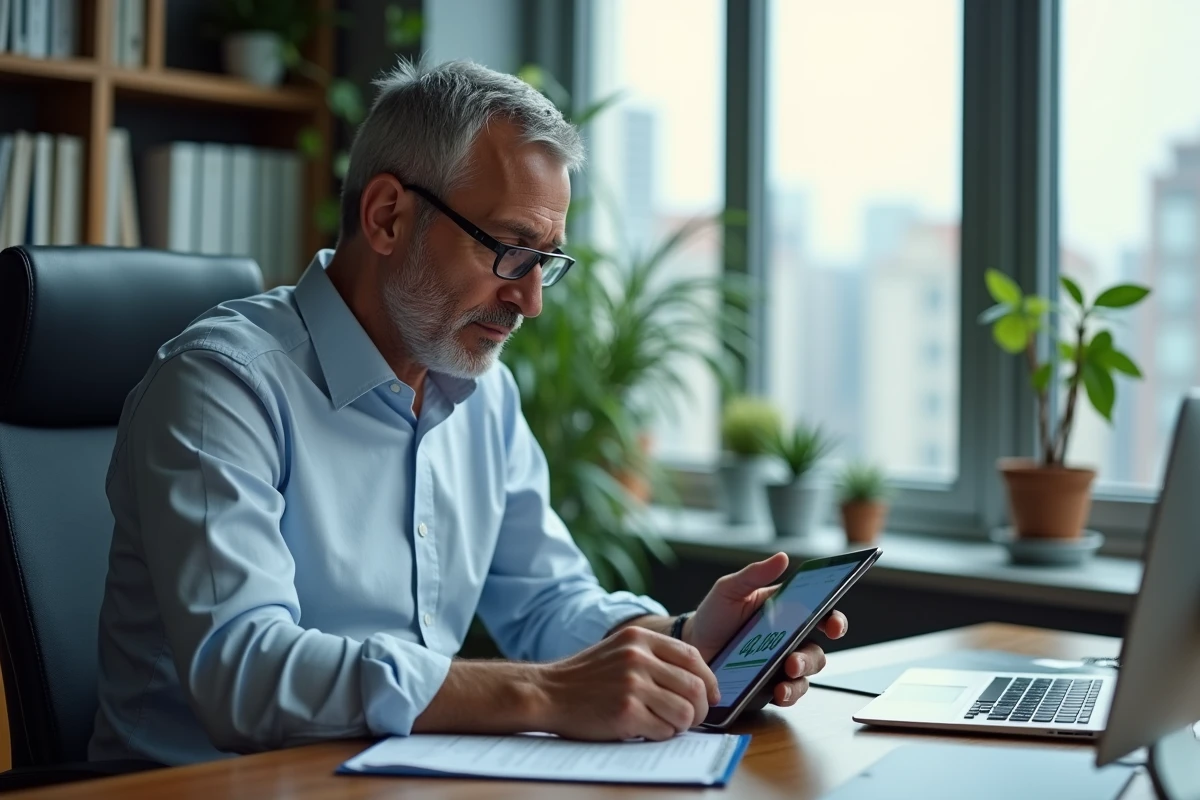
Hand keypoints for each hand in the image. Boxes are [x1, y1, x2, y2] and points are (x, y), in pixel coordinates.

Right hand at [532, 626, 719, 740]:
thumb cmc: (587, 677)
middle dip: (700, 709)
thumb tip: (699, 680)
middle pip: (695, 686)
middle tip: (691, 719)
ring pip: (685, 712)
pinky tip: (644, 730)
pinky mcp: (626, 712)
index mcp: (640, 637)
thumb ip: (655, 657)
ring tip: (665, 724)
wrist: (547, 692)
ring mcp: (632, 684)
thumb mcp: (620, 649)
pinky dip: (660, 735)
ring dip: (681, 725)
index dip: (709, 680)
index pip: (693, 656)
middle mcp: (638, 657)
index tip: (710, 696)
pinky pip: (664, 730)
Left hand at [686, 552, 848, 707]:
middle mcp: (790, 639)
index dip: (834, 620)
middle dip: (811, 657)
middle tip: (794, 659)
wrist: (693, 647)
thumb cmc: (714, 614)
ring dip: (801, 676)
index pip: (820, 614)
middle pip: (817, 649)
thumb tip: (783, 557)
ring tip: (785, 676)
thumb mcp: (730, 589)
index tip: (833, 625)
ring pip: (807, 673)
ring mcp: (782, 664)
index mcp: (787, 612)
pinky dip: (789, 694)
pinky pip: (790, 693)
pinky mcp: (771, 686)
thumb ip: (755, 574)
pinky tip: (778, 692)